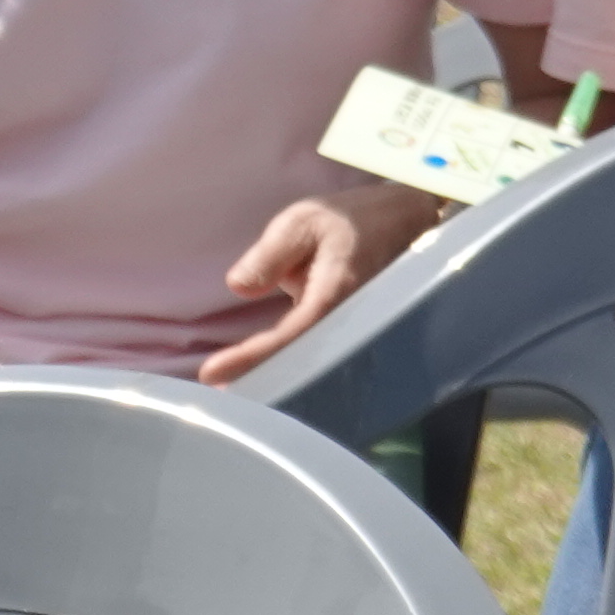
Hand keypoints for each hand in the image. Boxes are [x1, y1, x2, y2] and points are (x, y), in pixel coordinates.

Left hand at [198, 176, 440, 385]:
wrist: (403, 221)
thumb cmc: (350, 219)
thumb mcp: (304, 221)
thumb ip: (271, 254)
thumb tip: (239, 287)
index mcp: (337, 291)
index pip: (291, 334)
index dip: (253, 356)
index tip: (211, 373)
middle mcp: (348, 320)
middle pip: (299, 362)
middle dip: (258, 380)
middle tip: (215, 395)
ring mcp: (349, 329)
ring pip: (307, 364)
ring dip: (269, 379)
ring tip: (228, 392)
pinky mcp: (344, 331)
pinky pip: (312, 354)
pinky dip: (283, 366)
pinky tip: (255, 376)